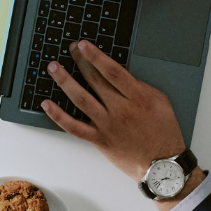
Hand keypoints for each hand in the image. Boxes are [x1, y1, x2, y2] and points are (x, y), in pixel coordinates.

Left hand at [42, 41, 195, 204]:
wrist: (162, 165)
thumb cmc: (164, 132)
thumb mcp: (160, 102)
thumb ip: (140, 86)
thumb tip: (118, 73)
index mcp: (138, 98)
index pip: (112, 71)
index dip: (95, 56)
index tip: (84, 45)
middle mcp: (121, 110)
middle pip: (95, 81)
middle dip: (80, 61)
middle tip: (70, 49)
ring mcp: (108, 125)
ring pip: (81, 99)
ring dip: (65, 81)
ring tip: (53, 68)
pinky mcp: (100, 140)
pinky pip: (75, 127)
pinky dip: (59, 116)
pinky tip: (47, 104)